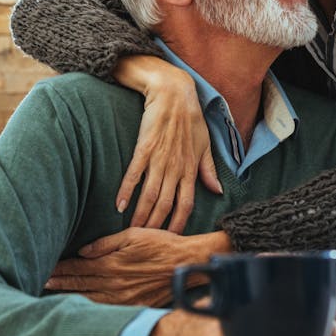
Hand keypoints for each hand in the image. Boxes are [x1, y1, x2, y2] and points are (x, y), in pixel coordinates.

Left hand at [46, 228, 230, 306]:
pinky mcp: (133, 306)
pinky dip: (89, 308)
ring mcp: (123, 298)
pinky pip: (105, 309)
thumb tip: (83, 251)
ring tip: (52, 295)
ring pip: (88, 299)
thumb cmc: (162, 244)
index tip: (46, 268)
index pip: (78, 267)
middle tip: (40, 281)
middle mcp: (114, 283)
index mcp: (112, 264)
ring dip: (69, 296)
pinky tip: (80, 306)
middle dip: (59, 282)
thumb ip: (106, 244)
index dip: (61, 268)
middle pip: (79, 284)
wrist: (186, 263)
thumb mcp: (134, 235)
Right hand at [113, 55, 221, 232]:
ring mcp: (160, 158)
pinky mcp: (145, 148)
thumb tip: (217, 191)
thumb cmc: (191, 119)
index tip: (172, 238)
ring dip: (141, 215)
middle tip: (146, 243)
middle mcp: (177, 167)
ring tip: (131, 232)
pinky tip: (118, 206)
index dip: (180, 223)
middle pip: (166, 204)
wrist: (173, 93)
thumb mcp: (205, 145)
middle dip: (157, 226)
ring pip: (150, 194)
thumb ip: (208, 170)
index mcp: (192, 168)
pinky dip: (126, 191)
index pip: (187, 203)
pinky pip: (134, 174)